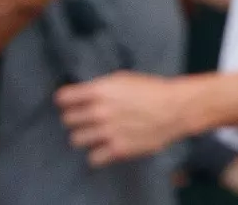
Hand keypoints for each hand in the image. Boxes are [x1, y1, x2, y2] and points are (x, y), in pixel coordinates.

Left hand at [56, 70, 193, 164]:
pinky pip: (93, 158)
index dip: (65, 101)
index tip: (68, 103)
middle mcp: (99, 111)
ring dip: (83, 137)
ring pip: (76, 140)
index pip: (63, 99)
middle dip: (73, 119)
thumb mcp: (120, 79)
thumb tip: (82, 94)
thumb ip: (98, 88)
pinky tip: (102, 148)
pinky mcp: (119, 150)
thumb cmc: (149, 90)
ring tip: (91, 135)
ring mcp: (108, 132)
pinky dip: (96, 155)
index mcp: (98, 91)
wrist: (174, 109)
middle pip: (67, 120)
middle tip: (82, 120)